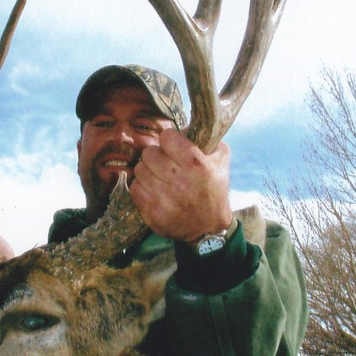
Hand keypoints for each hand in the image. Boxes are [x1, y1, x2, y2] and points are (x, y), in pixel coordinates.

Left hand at [130, 128, 233, 245]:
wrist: (207, 228)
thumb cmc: (214, 189)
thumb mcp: (221, 160)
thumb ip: (207, 139)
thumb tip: (186, 127)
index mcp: (196, 163)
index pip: (167, 136)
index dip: (170, 140)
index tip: (174, 146)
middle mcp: (178, 180)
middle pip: (149, 153)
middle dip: (157, 156)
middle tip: (166, 163)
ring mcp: (163, 197)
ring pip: (140, 169)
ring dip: (149, 172)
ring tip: (160, 178)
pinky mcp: (152, 212)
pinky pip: (135, 188)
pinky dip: (143, 188)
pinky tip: (155, 190)